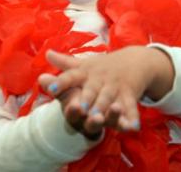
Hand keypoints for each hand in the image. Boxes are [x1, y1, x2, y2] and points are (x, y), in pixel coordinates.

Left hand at [39, 46, 174, 131]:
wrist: (134, 60)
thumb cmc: (102, 66)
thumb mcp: (83, 64)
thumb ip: (64, 64)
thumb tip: (46, 53)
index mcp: (85, 72)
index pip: (71, 76)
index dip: (60, 82)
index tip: (49, 88)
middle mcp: (99, 78)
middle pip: (91, 89)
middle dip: (86, 99)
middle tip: (79, 109)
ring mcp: (114, 86)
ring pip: (108, 98)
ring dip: (104, 108)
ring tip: (98, 119)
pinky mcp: (129, 94)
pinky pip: (130, 106)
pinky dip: (131, 116)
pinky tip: (132, 127)